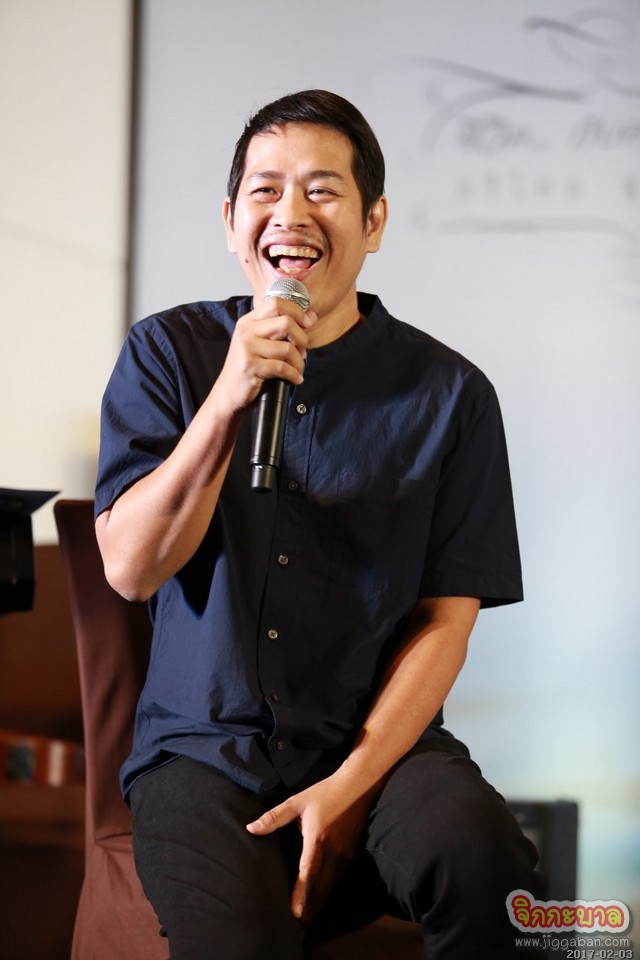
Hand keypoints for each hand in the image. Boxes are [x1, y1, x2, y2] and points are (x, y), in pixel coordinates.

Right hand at [214, 297, 316, 415]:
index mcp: (249, 322)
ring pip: (288, 348)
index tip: (308, 324)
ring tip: (298, 369)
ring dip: (299, 362)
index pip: (277, 303)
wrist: (228, 394)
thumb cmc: (248, 369)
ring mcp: (247, 348)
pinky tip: (295, 379)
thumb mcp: (261, 344)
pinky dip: (293, 375)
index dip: (297, 312)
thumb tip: (311, 317)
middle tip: (303, 353)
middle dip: (302, 339)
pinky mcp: (250, 366)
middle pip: (286, 322)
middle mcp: (246, 331)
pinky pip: (282, 367)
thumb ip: (282, 330)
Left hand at [246, 773, 374, 925]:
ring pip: (330, 887)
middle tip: (297, 930)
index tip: (295, 913)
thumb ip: (274, 817)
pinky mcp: (350, 855)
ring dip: (318, 905)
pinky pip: (337, 880)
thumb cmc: (324, 793)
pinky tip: (319, 901)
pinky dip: (327, 893)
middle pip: (321, 888)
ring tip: (305, 922)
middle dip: (309, 910)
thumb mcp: (297, 801)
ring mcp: (344, 855)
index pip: (308, 871)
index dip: (301, 893)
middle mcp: (333, 852)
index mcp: (317, 839)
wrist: (358, 785)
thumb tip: (250, 828)